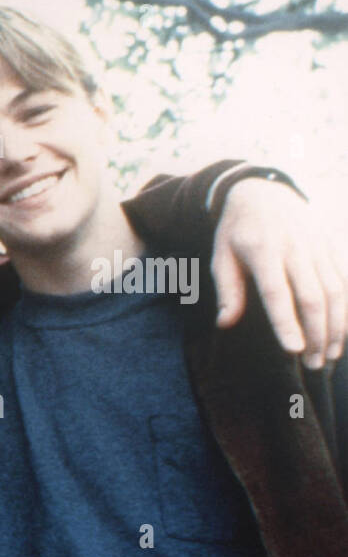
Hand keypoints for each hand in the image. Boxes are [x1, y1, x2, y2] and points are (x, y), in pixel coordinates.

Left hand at [212, 180, 346, 368]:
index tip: (293, 350)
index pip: (277, 292)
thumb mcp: (221, 257)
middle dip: (316, 333)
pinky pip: (345, 280)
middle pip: (313, 296)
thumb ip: (227, 291)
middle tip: (312, 364)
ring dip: (336, 326)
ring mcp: (318, 245)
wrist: (263, 192)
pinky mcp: (332, 246)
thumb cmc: (236, 233)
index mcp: (263, 250)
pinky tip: (342, 333)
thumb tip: (226, 324)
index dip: (286, 323)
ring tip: (328, 356)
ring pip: (336, 290)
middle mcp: (296, 247)